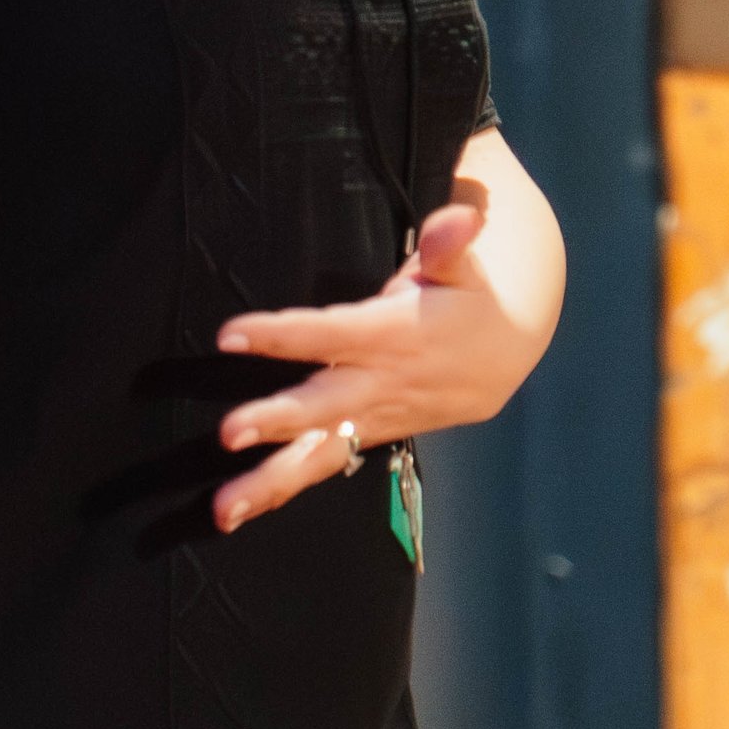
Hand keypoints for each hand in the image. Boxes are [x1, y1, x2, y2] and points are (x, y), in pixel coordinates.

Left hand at [210, 185, 537, 532]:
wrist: (506, 354)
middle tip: (230, 432)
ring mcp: (373, 416)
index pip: (333, 333)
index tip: (231, 334)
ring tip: (222, 509)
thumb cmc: (468, 297)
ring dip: (270, 482)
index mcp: (396, 333)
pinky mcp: (368, 435)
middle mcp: (380, 382)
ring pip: (320, 453)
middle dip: (277, 420)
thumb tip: (457, 217)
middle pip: (324, 406)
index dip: (284, 334)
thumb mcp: (465, 265)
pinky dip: (282, 489)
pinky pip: (324, 465)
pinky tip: (237, 511)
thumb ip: (452, 243)